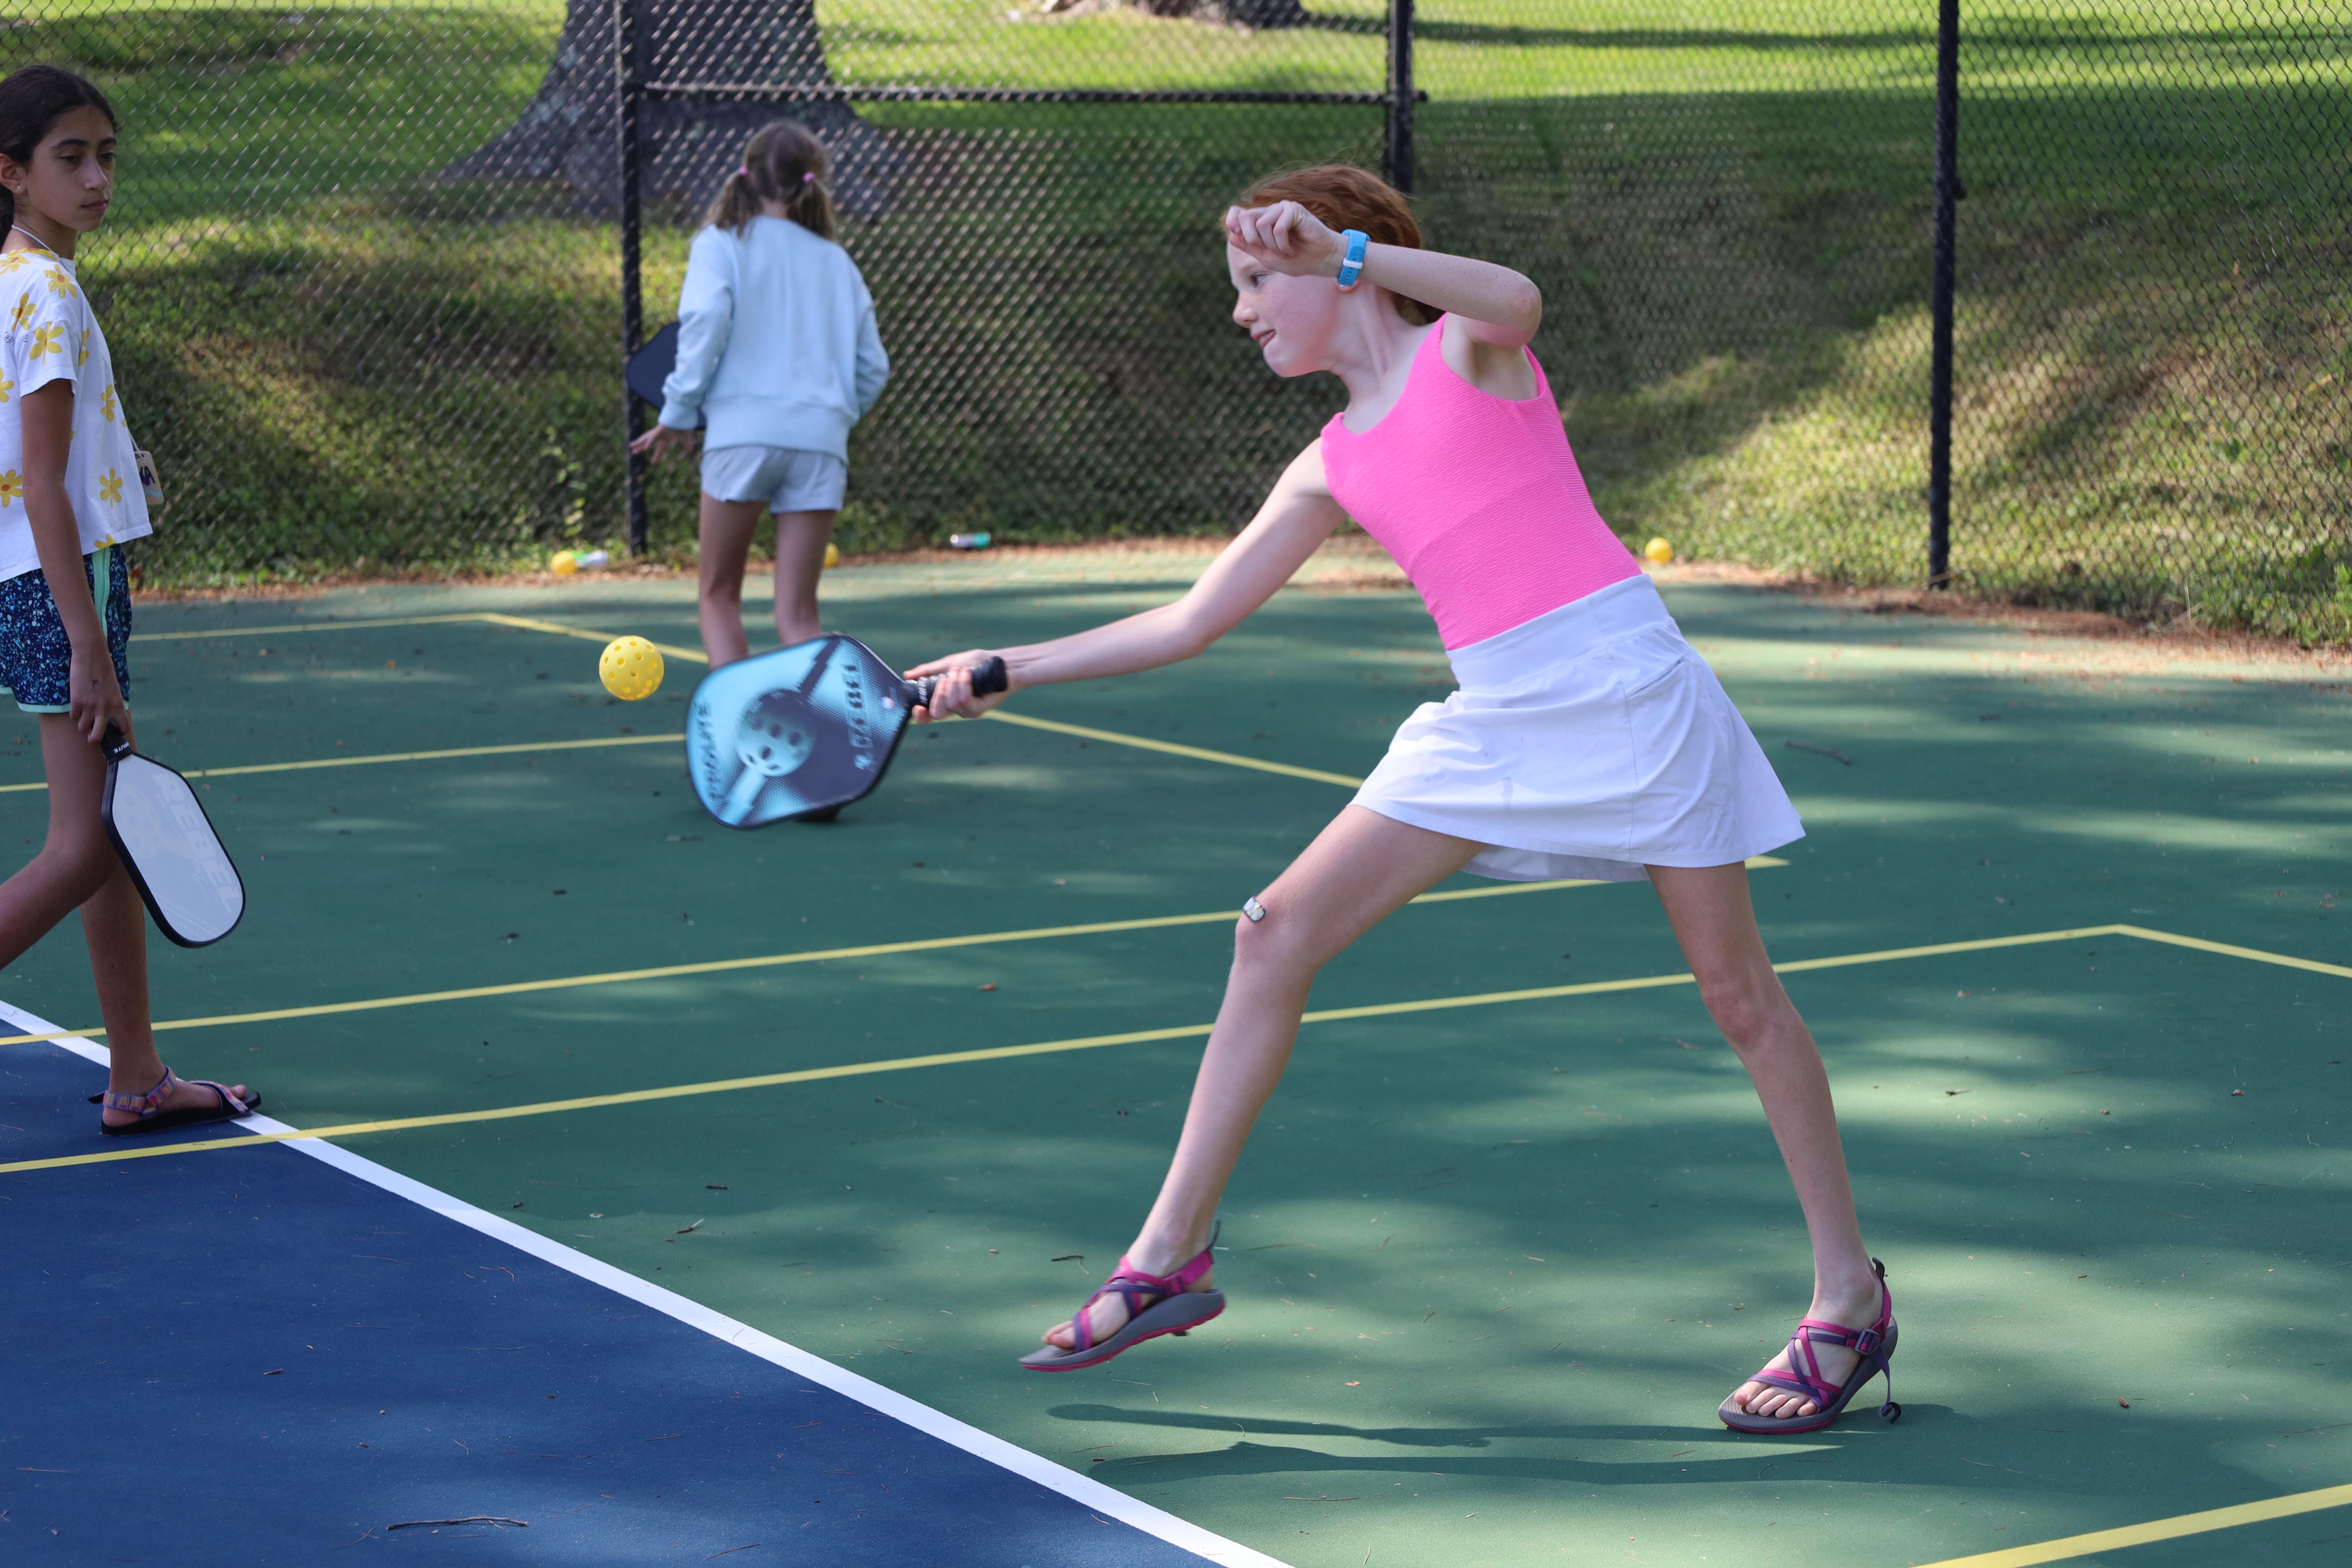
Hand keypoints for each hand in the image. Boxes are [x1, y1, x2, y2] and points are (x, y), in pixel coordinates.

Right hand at [68, 641, 130, 747]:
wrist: (91, 657)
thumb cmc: (104, 671)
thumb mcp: (114, 689)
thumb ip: (112, 704)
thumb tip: (107, 716)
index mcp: (118, 706)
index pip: (124, 728)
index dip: (119, 732)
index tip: (115, 732)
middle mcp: (105, 710)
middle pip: (97, 736)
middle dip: (94, 738)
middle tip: (92, 736)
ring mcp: (89, 707)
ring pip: (82, 727)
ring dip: (82, 723)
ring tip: (84, 715)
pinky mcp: (76, 702)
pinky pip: (73, 716)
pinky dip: (74, 713)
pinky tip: (77, 705)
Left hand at [630, 423, 694, 462]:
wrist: (684, 410)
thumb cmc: (685, 419)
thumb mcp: (687, 433)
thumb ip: (688, 442)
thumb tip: (690, 451)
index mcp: (667, 436)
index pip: (660, 447)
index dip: (657, 455)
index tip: (654, 462)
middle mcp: (661, 434)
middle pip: (648, 442)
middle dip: (640, 447)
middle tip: (633, 452)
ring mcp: (660, 431)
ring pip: (647, 438)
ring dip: (639, 443)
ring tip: (631, 448)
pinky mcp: (661, 428)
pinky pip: (654, 437)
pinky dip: (650, 442)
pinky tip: (645, 448)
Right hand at [904, 651, 1010, 722]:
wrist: (1000, 662)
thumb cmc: (977, 663)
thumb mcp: (948, 664)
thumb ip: (928, 671)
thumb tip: (907, 675)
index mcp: (945, 700)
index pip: (928, 716)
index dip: (920, 716)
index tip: (917, 707)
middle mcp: (955, 708)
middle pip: (937, 714)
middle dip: (938, 694)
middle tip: (946, 679)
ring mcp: (967, 710)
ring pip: (951, 704)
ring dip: (955, 682)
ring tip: (963, 671)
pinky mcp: (979, 708)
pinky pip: (964, 701)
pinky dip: (964, 684)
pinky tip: (968, 674)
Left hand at [1224, 201, 1348, 278]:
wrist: (1322, 261)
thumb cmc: (1298, 260)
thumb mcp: (1268, 258)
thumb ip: (1250, 247)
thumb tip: (1230, 235)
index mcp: (1262, 221)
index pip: (1238, 213)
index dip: (1232, 220)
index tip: (1234, 231)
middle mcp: (1271, 211)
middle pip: (1246, 217)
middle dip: (1253, 239)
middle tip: (1268, 251)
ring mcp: (1283, 208)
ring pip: (1262, 224)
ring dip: (1272, 245)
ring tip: (1285, 252)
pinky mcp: (1294, 209)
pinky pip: (1278, 227)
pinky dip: (1283, 244)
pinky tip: (1292, 249)